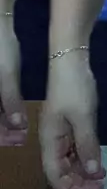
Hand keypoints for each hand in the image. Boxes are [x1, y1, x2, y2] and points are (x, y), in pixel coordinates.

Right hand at [0, 15, 27, 146]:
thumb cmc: (0, 48)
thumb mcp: (7, 75)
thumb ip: (10, 102)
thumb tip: (17, 126)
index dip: (2, 135)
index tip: (18, 140)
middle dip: (3, 130)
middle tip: (21, 136)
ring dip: (3, 121)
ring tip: (21, 127)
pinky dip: (2, 108)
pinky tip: (14, 110)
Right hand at [40, 52, 104, 188]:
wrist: (71, 58)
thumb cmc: (73, 87)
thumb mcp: (83, 117)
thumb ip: (87, 145)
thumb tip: (94, 172)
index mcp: (49, 140)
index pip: (55, 175)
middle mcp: (52, 139)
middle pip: (62, 170)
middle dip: (80, 182)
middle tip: (101, 188)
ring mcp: (61, 130)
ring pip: (70, 160)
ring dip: (84, 171)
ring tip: (102, 179)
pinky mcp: (71, 122)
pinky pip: (76, 148)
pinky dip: (86, 157)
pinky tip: (99, 162)